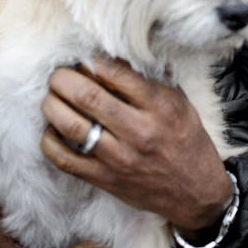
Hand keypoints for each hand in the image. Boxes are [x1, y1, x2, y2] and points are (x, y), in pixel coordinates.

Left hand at [40, 58, 233, 241]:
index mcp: (160, 106)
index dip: (92, 61)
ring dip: (53, 105)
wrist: (196, 193)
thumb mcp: (180, 103)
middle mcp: (139, 131)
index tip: (84, 59)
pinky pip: (66, 160)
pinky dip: (50, 142)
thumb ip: (152, 80)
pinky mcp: (105, 179)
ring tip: (51, 96)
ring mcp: (120, 158)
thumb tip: (118, 55)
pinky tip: (52, 129)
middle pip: (87, 96)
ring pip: (72, 126)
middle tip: (58, 74)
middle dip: (64, 79)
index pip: (116, 73)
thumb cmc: (187, 141)